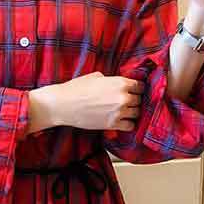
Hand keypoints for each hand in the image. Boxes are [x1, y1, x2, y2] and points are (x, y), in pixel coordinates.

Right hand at [27, 72, 143, 133]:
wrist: (64, 105)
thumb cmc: (76, 89)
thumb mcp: (96, 77)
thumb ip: (111, 80)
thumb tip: (116, 84)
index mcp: (120, 83)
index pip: (140, 86)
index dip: (136, 89)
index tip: (133, 92)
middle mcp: (123, 97)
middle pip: (139, 100)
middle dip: (134, 101)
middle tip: (126, 102)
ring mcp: (119, 112)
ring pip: (137, 113)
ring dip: (131, 113)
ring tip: (123, 112)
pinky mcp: (112, 124)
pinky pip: (130, 126)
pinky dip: (127, 124)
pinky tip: (121, 121)